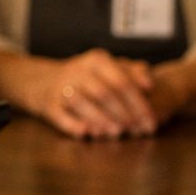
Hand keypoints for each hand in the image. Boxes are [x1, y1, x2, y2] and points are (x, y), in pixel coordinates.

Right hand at [39, 49, 156, 139]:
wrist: (45, 81)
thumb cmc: (88, 77)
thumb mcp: (110, 68)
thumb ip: (134, 72)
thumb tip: (149, 85)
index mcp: (97, 60)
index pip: (122, 81)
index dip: (138, 103)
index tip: (151, 121)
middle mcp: (78, 70)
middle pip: (104, 93)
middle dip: (123, 113)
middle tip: (137, 130)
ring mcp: (62, 87)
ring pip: (83, 102)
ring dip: (101, 119)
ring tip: (117, 133)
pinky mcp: (49, 103)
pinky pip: (60, 115)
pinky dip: (73, 124)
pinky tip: (87, 134)